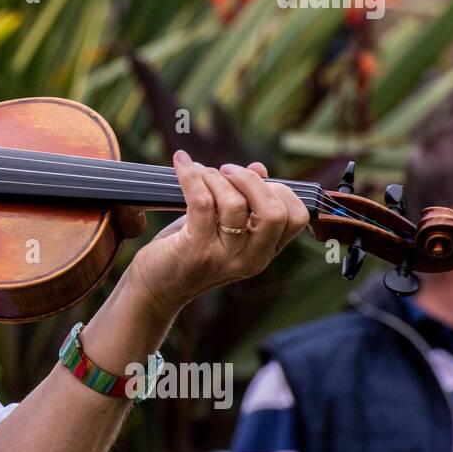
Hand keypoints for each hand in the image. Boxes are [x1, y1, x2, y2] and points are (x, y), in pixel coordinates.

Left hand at [125, 150, 310, 319]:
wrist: (157, 287)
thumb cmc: (189, 252)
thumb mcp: (222, 228)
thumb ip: (245, 202)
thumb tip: (259, 168)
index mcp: (265, 253)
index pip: (295, 217)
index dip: (278, 189)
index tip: (252, 178)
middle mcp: (251, 259)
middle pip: (274, 212)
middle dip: (250, 180)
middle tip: (226, 170)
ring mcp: (224, 257)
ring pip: (234, 203)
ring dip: (215, 177)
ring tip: (199, 172)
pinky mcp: (195, 250)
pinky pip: (201, 202)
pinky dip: (191, 176)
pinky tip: (182, 164)